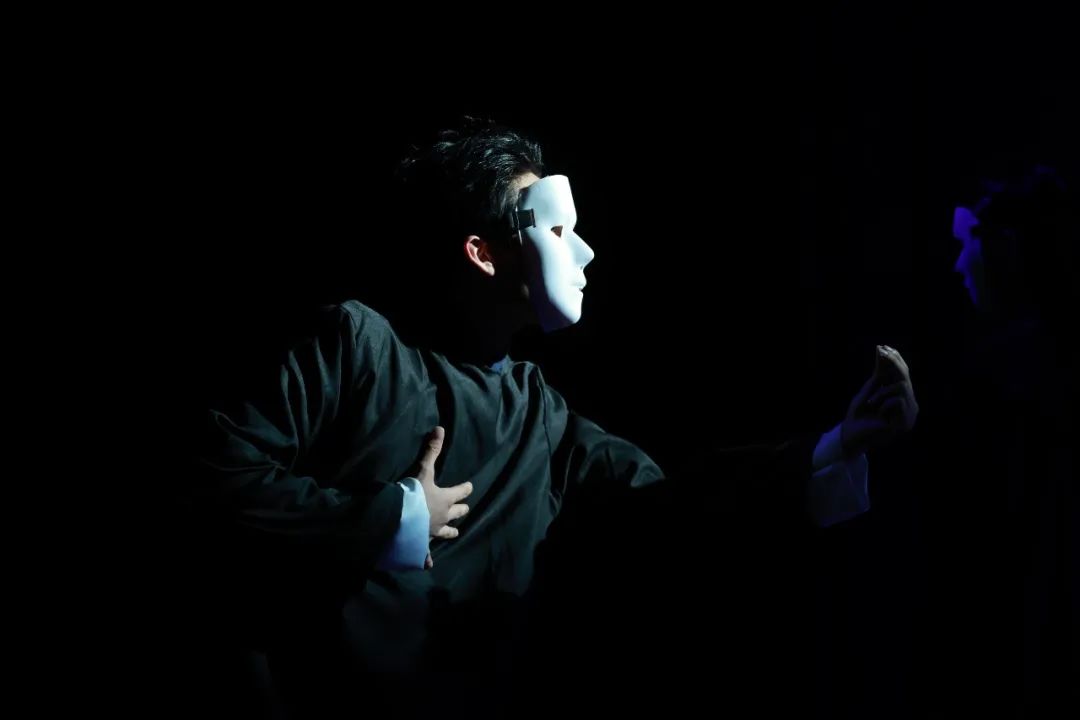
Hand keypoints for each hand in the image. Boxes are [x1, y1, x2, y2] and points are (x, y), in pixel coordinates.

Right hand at [410, 426, 471, 567]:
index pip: (460, 492)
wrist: (399, 518)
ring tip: (456, 532)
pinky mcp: (420, 543)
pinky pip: (425, 554)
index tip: (470, 486)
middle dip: (461, 510)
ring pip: (446, 532)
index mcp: (445, 499)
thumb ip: (431, 450)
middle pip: (456, 513)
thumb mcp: (423, 470)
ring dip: (451, 531)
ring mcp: (432, 531)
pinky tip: (428, 565)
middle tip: (466, 508)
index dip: (466, 488)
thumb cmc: (413, 494)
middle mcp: (442, 516)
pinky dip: (426, 559)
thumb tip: (441, 428)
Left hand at [841, 345, 918, 456]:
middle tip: (881, 352)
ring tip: (870, 403)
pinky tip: (877, 413)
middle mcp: (908, 404)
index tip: (883, 347)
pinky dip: (883, 403)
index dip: (895, 360)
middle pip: (905, 377)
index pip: (902, 374)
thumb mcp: (868, 392)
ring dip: (882, 392)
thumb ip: (878, 376)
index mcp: (900, 397)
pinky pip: (897, 400)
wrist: (851, 436)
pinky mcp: (905, 423)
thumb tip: (882, 354)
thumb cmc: (858, 416)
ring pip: (902, 386)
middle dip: (893, 362)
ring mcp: (909, 415)